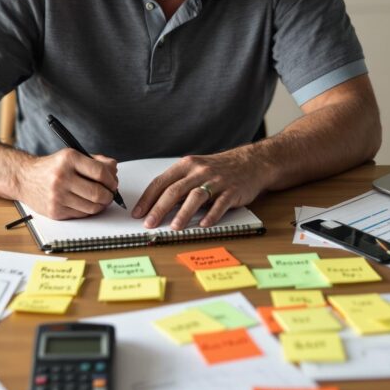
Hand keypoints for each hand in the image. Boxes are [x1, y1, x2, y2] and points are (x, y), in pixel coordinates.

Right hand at [17, 149, 118, 219]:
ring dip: (101, 205)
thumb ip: (96, 161)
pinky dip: (88, 210)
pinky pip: (81, 215)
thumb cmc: (52, 167)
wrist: (24, 178)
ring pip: (92, 207)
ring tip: (100, 199)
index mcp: (69, 159)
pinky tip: (86, 203)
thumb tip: (114, 171)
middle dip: (109, 195)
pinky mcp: (55, 211)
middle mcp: (62, 177)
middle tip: (109, 193)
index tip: (113, 182)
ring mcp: (57, 196)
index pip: (100, 172)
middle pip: (98, 193)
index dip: (111, 180)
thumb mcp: (72, 156)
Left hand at [132, 151, 265, 230]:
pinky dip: (211, 215)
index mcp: (186, 165)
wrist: (251, 163)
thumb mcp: (196, 170)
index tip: (138, 213)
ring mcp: (216, 181)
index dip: (148, 199)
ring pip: (196, 196)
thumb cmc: (219, 169)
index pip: (161, 182)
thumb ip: (179, 184)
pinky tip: (203, 224)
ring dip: (183, 213)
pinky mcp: (232, 191)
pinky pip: (220, 204)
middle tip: (149, 224)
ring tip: (174, 227)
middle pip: (175, 190)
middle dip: (159, 208)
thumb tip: (157, 206)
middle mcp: (199, 171)